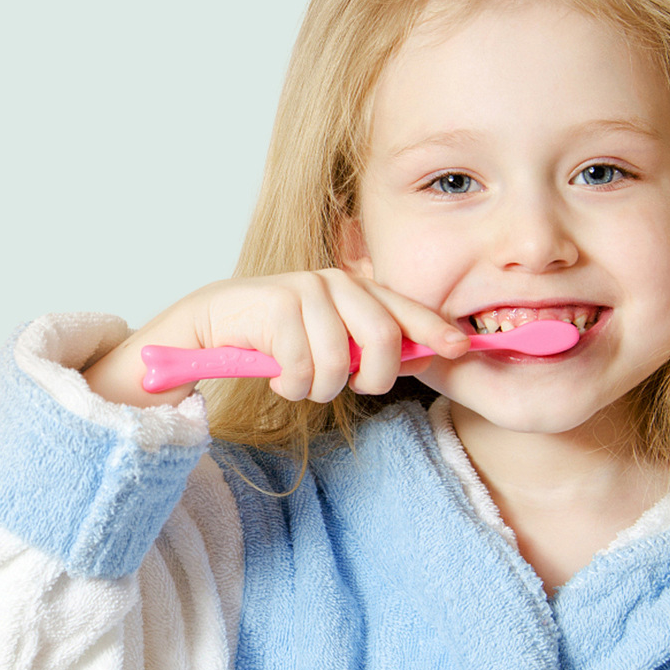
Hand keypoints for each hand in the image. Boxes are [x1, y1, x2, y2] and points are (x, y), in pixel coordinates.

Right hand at [83, 271, 468, 408]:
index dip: (435, 330)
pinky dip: (291, 385)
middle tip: (352, 387)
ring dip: (318, 388)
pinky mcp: (276, 304)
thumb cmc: (275, 340)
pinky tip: (277, 375)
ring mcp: (306, 289)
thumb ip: (369, 347)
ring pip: (339, 363)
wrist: (208, 326)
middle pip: (382, 338)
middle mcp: (335, 282)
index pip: (405, 309)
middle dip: (374, 376)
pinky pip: (302, 368)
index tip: (461, 348)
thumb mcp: (329, 342)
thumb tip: (425, 358)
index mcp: (355, 289)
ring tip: (300, 381)